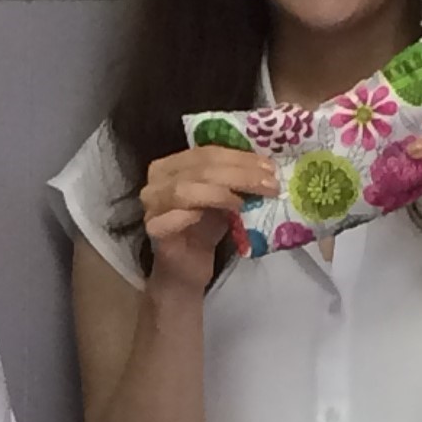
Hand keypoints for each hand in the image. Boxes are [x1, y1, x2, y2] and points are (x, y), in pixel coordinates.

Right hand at [140, 145, 278, 293]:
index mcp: (172, 164)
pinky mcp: (153, 229)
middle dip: (239, 175)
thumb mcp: (223, 197)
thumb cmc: (205, 229)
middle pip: (200, 169)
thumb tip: (266, 168)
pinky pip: (174, 217)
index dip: (240, 158)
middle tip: (269, 184)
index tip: (270, 168)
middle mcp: (156, 180)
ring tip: (248, 201)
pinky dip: (198, 212)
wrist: (187, 267)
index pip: (207, 153)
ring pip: (186, 190)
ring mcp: (151, 204)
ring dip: (222, 193)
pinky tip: (223, 214)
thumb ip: (234, 179)